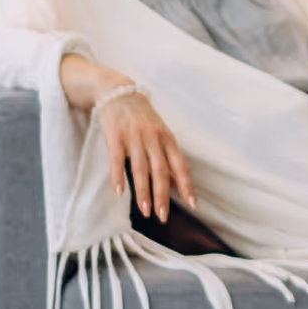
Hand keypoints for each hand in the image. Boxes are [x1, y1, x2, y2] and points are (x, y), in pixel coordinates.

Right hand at [101, 87, 195, 223]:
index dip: (186, 185)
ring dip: (143, 192)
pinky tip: (120, 192)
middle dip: (163, 196)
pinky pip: (117, 160)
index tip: (192, 205)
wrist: (118, 92)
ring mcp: (134, 137)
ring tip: (146, 211)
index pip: (180, 165)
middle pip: (160, 171)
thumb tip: (177, 185)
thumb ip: (167, 159)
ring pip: (140, 168)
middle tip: (163, 216)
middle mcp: (153, 138)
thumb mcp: (160, 134)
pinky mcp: (115, 136)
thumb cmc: (142, 118)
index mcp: (166, 138)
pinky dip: (118, 177)